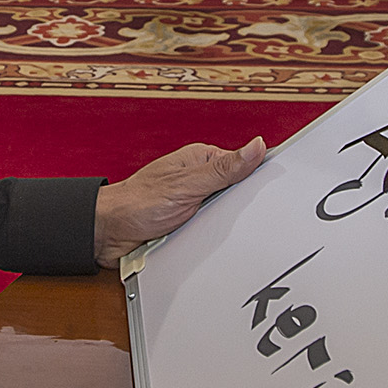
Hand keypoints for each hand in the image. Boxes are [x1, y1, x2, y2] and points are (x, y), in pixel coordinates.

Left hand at [93, 138, 267, 267]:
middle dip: (238, 207)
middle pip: (236, 192)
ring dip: (220, 226)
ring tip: (210, 228)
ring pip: (224, 215)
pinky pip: (209, 232)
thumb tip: (256, 146)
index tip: (277, 185)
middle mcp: (198, 179)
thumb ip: (224, 168)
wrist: (110, 232)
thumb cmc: (138, 202)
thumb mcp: (188, 184)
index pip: (242, 163)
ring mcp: (194, 201)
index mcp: (201, 160)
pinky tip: (204, 240)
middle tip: (234, 215)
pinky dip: (208, 238)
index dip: (259, 174)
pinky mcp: (188, 223)